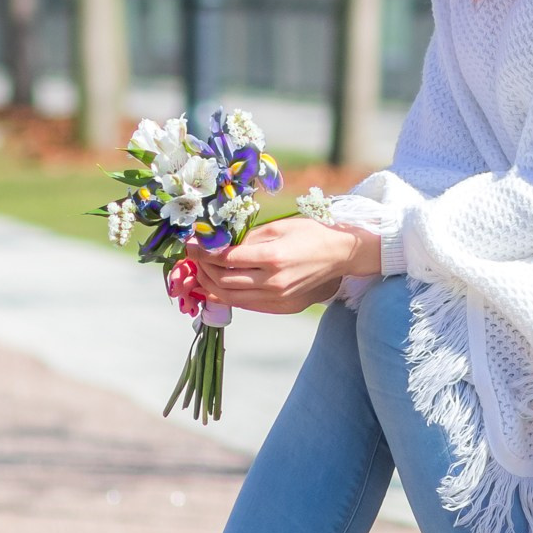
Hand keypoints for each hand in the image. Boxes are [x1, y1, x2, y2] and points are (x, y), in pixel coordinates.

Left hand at [188, 217, 380, 314]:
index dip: (203, 252)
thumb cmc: (311, 234)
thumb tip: (220, 242)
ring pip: (230, 297)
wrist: (341, 255)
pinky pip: (245, 304)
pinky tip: (219, 284)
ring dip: (210, 284)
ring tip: (201, 271)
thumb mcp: (279, 226)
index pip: (225, 258)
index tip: (191, 244)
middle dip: (202, 268)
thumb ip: (248, 237)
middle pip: (223, 280)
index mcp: (272, 257)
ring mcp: (277, 297)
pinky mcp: (280, 306)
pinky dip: (227, 295)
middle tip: (192, 256)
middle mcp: (272, 281)